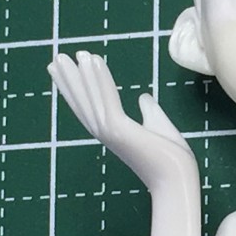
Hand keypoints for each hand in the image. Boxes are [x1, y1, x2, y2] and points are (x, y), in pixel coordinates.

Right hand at [48, 51, 194, 187]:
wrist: (179, 180)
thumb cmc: (171, 159)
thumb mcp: (158, 126)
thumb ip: (150, 111)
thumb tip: (144, 97)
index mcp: (113, 132)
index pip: (89, 106)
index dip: (74, 88)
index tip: (62, 70)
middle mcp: (106, 132)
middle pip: (81, 102)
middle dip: (68, 79)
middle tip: (55, 57)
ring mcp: (110, 132)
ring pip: (89, 98)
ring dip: (77, 75)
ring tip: (65, 55)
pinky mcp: (120, 130)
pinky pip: (107, 99)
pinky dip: (99, 79)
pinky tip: (94, 60)